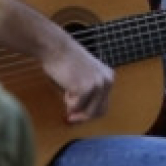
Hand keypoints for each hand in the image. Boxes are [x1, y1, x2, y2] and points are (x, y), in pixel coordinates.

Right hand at [0, 0, 114, 124]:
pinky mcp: (86, 87)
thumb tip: (81, 115)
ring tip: (67, 93)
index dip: (90, 114)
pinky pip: (76, 106)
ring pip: (89, 112)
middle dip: (84, 117)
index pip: (104, 104)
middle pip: (100, 111)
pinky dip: (68, 101)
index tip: (77, 117)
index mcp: (109, 77)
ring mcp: (98, 84)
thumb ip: (88, 93)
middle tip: (70, 118)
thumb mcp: (83, 76)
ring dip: (75, 108)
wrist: (56, 47)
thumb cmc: (64, 61)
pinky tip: (66, 86)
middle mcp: (107, 81)